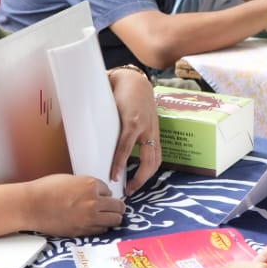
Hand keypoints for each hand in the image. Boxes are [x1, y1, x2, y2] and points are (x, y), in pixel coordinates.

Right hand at [24, 175, 123, 236]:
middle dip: (115, 206)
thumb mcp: (69, 180)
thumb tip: (94, 192)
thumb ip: (85, 186)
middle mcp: (94, 202)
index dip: (104, 194)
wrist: (31, 206)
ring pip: (115, 220)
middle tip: (112, 208)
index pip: (109, 191)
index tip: (101, 197)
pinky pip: (102, 230)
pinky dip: (101, 227)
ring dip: (112, 218)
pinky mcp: (84, 231)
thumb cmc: (45, 191)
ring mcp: (90, 218)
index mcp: (90, 185)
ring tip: (106, 217)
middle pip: (118, 206)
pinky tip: (95, 223)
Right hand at [107, 68, 160, 193]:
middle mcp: (152, 131)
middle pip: (154, 163)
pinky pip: (127, 147)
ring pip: (146, 159)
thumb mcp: (133, 114)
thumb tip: (110, 142)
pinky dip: (120, 161)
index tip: (135, 184)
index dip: (148, 174)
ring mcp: (145, 127)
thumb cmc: (128, 95)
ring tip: (119, 185)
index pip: (156, 158)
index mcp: (152, 130)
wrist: (129, 76)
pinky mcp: (133, 121)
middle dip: (143, 181)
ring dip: (135, 177)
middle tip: (129, 191)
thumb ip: (127, 128)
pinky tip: (113, 171)